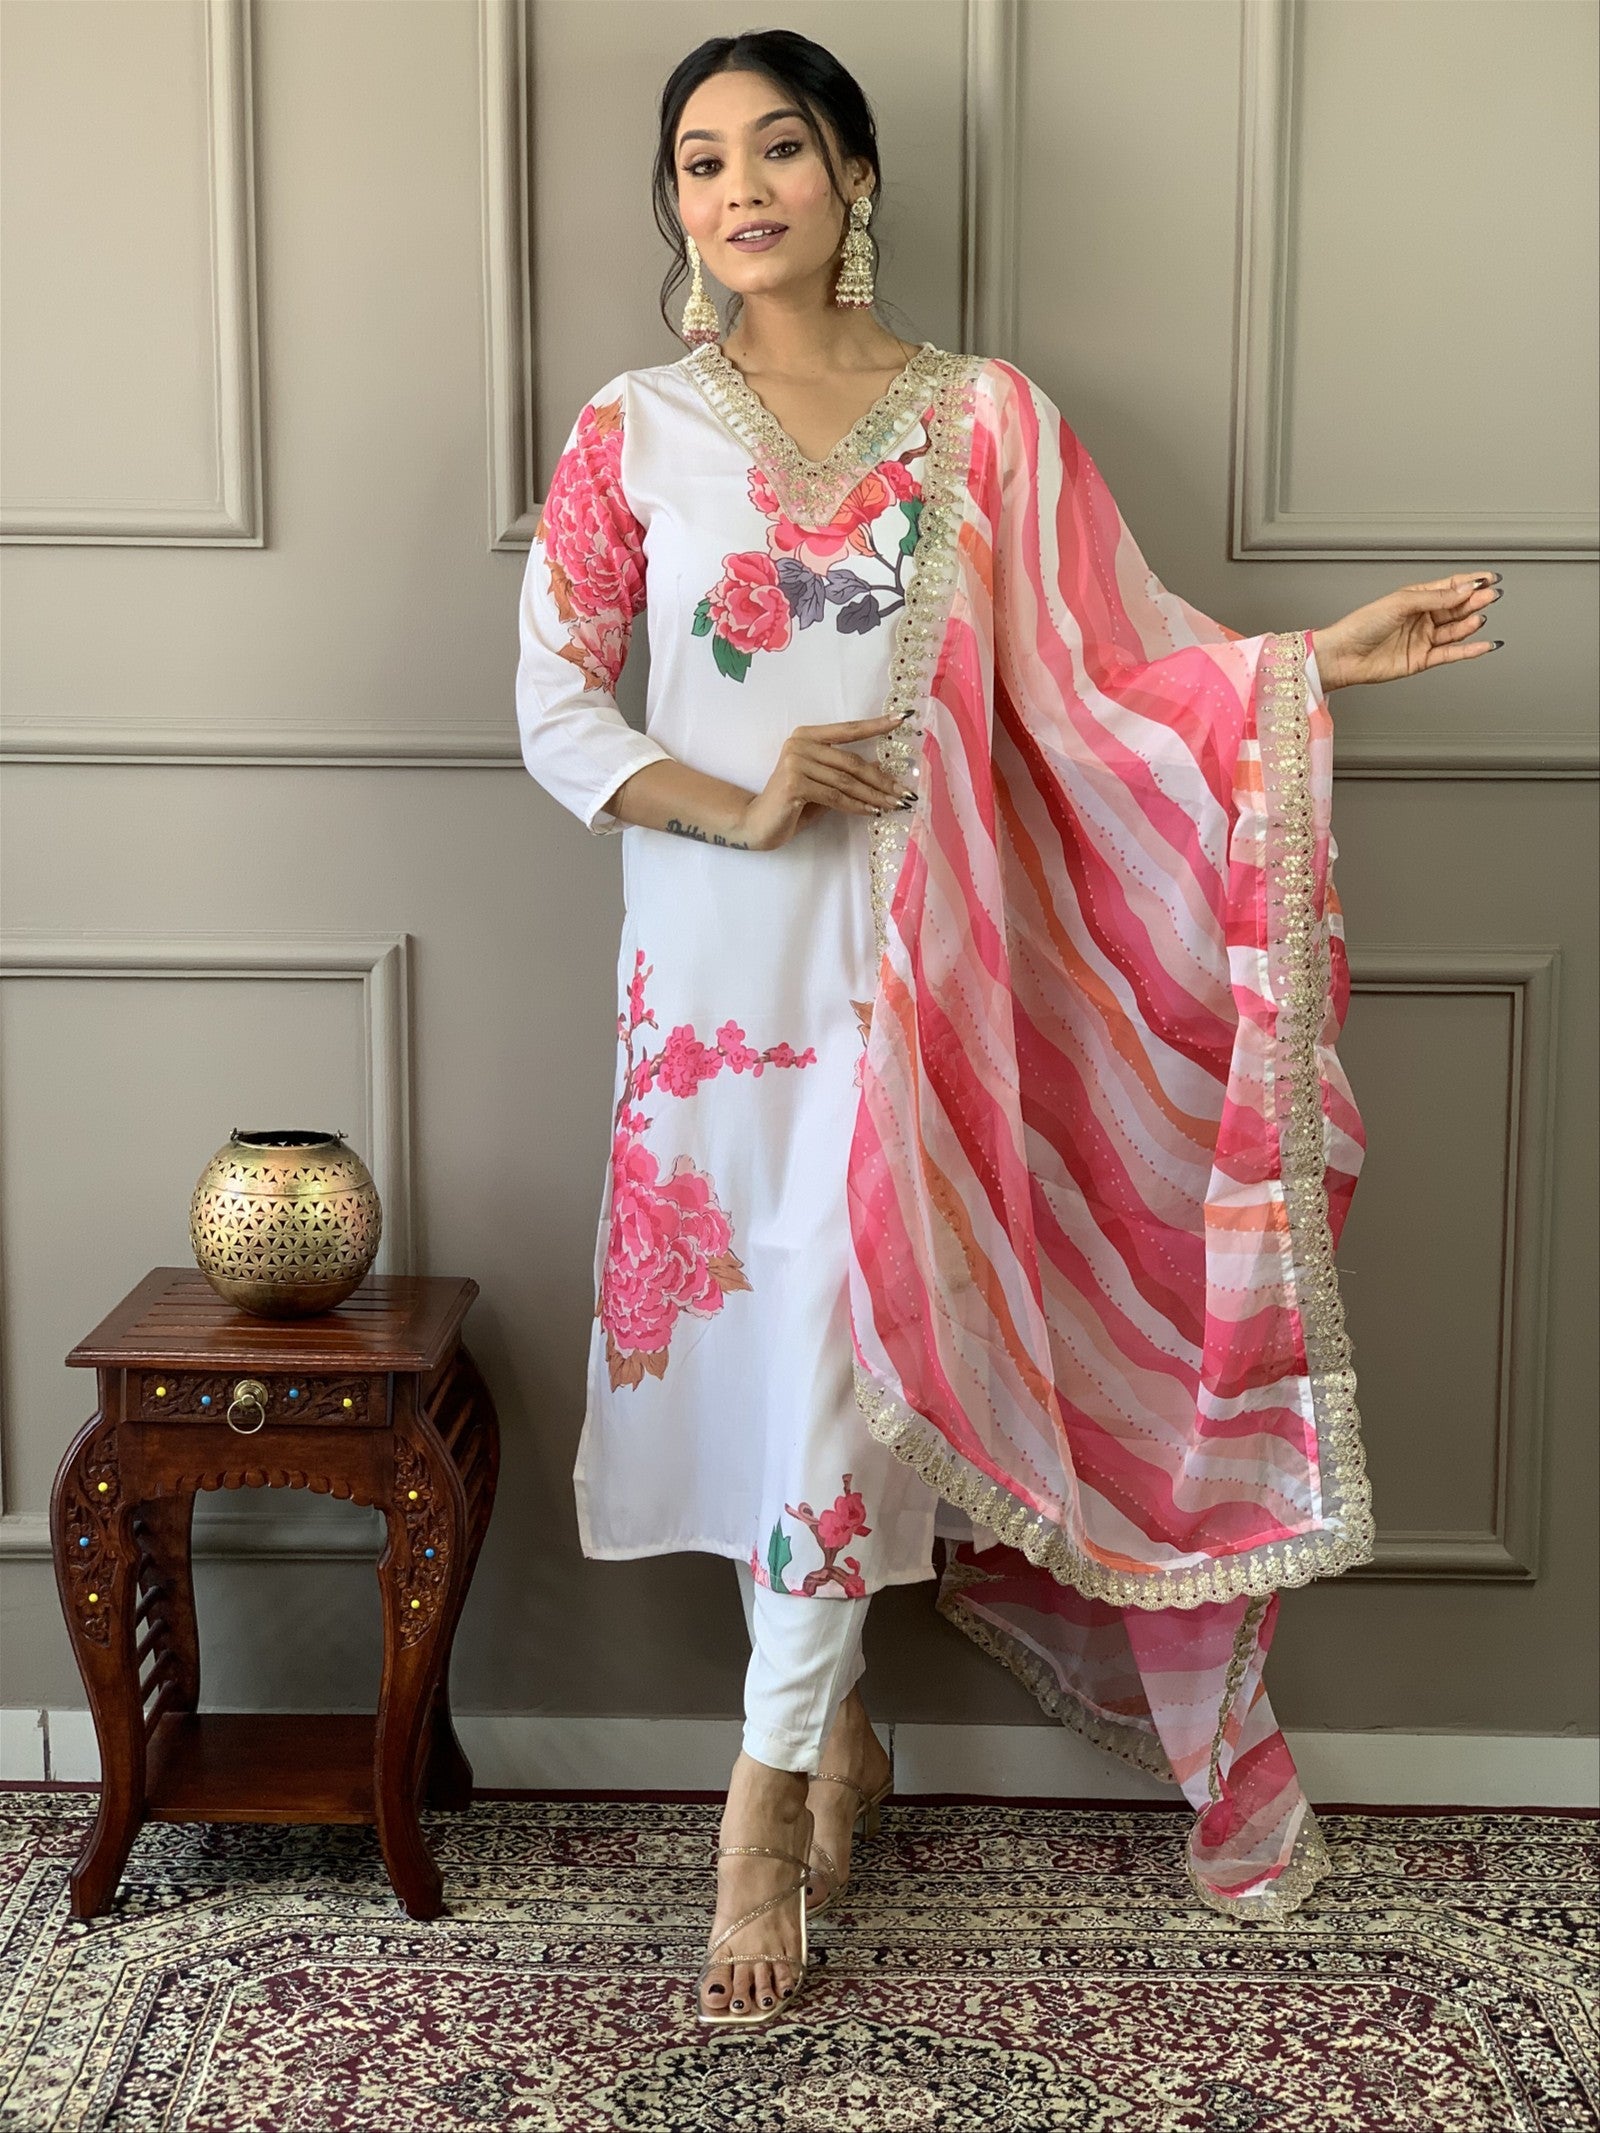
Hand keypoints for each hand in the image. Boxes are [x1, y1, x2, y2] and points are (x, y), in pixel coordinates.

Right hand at [736, 712, 915, 852]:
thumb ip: (845, 774)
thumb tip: (880, 767)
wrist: (757, 823)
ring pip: (846, 781)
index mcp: (807, 736)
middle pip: (851, 761)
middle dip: (881, 779)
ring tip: (893, 805)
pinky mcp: (795, 784)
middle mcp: (800, 744)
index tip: (902, 720)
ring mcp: (796, 762)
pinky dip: (856, 806)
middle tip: (904, 792)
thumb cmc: (792, 804)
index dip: (876, 725)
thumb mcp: (823, 784)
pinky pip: (834, 797)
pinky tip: (872, 812)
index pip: (848, 730)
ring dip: (873, 796)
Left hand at [1313, 572, 1503, 690]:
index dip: (1470, 582)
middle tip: (1491, 595)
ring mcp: (1423, 639)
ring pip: (1455, 630)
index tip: (1490, 578)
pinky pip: (1451, 653)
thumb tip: (1463, 590)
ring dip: (1470, 622)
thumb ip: (1435, 598)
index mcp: (1415, 598)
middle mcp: (1422, 618)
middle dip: (1475, 600)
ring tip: (1480, 615)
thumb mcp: (1401, 603)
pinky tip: (1484, 644)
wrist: (1344, 655)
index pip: (1450, 587)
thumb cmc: (1362, 625)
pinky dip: (1469, 649)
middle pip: (1456, 607)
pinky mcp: (1422, 659)